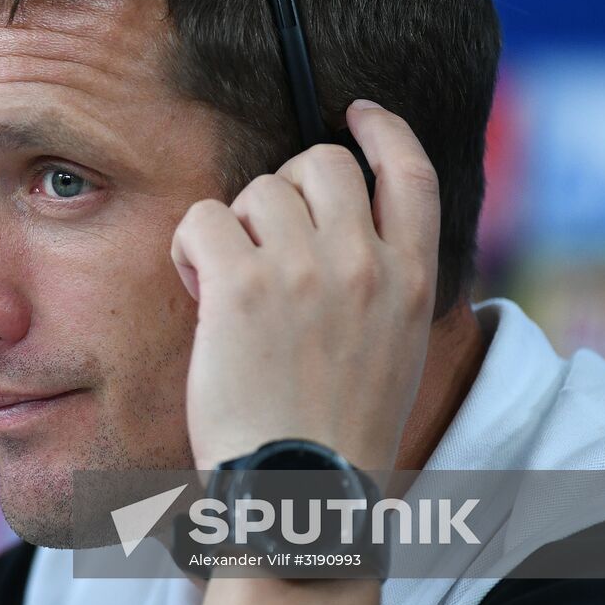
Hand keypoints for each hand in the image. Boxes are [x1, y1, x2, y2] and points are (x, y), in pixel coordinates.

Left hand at [171, 100, 439, 472]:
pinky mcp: (242, 287)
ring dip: (236, 224)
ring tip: (229, 283)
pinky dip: (192, 243)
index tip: (357, 112)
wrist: (299, 491)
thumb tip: (350, 230)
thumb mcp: (392, 350)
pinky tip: (198, 285)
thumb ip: (381, 285)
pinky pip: (204, 216)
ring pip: (258, 187)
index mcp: (411, 281)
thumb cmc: (334, 431)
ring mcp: (305, 271)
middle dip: (285, 186)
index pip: (412, 172)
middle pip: (323, 162)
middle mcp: (365, 264)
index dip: (383, 129)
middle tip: (262, 240)